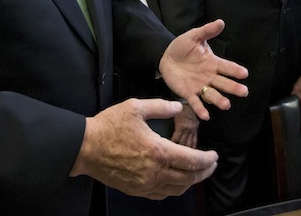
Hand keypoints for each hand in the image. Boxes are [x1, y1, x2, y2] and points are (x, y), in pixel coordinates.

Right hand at [69, 98, 217, 198]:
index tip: (214, 156)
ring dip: (192, 182)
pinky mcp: (136, 190)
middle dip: (204, 172)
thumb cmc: (109, 126)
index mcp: (158, 151)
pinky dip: (175, 189)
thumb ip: (161, 106)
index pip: (192, 160)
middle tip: (212, 165)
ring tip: (198, 173)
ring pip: (177, 189)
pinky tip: (177, 182)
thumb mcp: (136, 108)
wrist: (85, 147)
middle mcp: (155, 172)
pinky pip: (162, 194)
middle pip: (189, 178)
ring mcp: (145, 184)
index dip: (207, 160)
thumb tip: (178, 107)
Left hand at [158, 19, 248, 120]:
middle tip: (243, 91)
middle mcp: (209, 76)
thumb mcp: (194, 36)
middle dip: (233, 87)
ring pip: (212, 94)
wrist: (165, 56)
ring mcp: (200, 86)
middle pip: (224, 83)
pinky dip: (200, 109)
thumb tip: (221, 22)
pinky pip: (196, 102)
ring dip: (219, 100)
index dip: (235, 70)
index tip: (245, 73)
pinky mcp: (189, 93)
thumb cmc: (182, 46)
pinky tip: (205, 115)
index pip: (227, 67)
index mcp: (213, 63)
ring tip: (226, 105)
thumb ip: (207, 31)